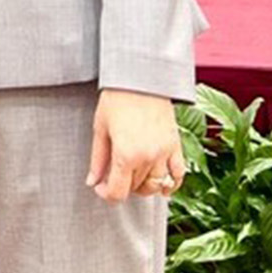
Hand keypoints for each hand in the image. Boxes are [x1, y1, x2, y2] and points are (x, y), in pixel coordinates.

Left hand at [86, 88, 183, 202]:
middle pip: (136, 189)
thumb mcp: (100, 128)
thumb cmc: (118, 98)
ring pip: (156, 185)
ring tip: (133, 176)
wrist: (140, 77)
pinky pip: (178, 174)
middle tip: (113, 175)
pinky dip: (171, 184)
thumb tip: (93, 181)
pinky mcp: (176, 145)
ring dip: (144, 186)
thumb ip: (98, 159)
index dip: (106, 195)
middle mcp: (148, 157)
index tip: (101, 187)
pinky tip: (163, 186)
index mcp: (126, 154)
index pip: (118, 192)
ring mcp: (164, 152)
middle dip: (122, 186)